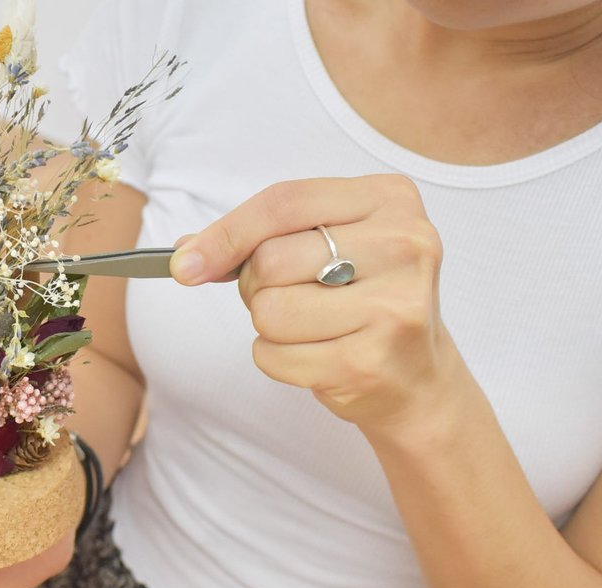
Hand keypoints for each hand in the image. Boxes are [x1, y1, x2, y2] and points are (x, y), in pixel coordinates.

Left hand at [170, 174, 465, 431]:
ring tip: (310, 328)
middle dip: (256, 286)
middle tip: (289, 297)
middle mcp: (403, 245)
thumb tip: (186, 253)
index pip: (284, 202)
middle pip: (270, 260)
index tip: (185, 263)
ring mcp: (393, 306)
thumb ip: (259, 237)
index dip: (226, 233)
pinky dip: (277, 360)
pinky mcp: (370, 361)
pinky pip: (274, 356)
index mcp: (390, 198)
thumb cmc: (360, 300)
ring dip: (268, 327)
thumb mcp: (327, 246)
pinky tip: (317, 356)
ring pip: (269, 312)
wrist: (416, 376)